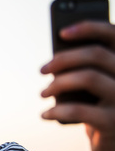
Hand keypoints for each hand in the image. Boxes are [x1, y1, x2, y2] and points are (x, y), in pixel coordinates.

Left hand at [41, 21, 114, 150]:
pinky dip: (57, 110)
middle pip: (95, 54)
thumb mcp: (97, 89)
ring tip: (42, 93)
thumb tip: (57, 58)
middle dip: (63, 59)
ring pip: (87, 77)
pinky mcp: (114, 122)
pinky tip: (45, 114)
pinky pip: (79, 109)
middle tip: (42, 70)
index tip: (62, 32)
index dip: (89, 27)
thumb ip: (87, 70)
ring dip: (57, 83)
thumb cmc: (101, 112)